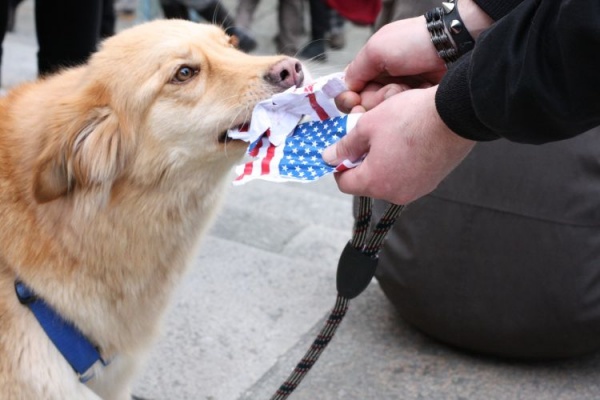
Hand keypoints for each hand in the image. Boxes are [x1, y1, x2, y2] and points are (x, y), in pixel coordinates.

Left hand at [323, 86, 475, 204]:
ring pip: (388, 180)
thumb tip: (329, 158)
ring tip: (389, 137)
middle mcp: (395, 193)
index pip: (345, 184)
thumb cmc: (409, 118)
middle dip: (362, 163)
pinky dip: (402, 163)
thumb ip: (345, 145)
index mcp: (375, 182)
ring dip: (382, 163)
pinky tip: (407, 142)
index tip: (341, 150)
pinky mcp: (432, 181)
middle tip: (366, 138)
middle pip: (367, 183)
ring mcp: (416, 190)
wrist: (455, 114)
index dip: (339, 166)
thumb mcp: (368, 125)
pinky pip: (408, 176)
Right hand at [336, 17, 445, 112]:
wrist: (453, 45)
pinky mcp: (415, 105)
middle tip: (392, 91)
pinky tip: (418, 95)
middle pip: (365, 107)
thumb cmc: (414, 42)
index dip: (349, 100)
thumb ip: (356, 69)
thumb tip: (345, 89)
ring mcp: (399, 95)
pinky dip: (408, 106)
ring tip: (409, 88)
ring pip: (383, 114)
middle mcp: (383, 83)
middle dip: (376, 100)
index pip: (350, 93)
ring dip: (393, 101)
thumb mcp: (377, 49)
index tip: (355, 101)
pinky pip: (402, 116)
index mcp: (370, 69)